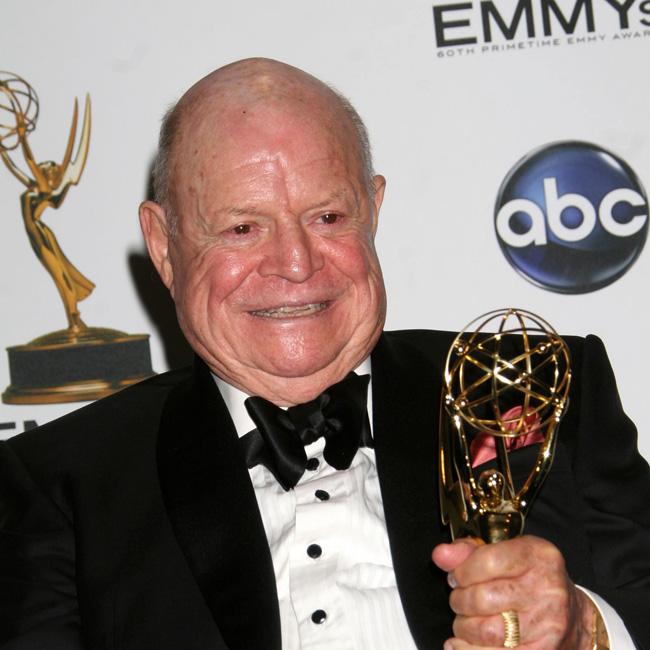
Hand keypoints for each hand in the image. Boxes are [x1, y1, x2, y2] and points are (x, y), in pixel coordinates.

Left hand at [432, 535, 594, 648]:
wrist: (576, 619)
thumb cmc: (532, 581)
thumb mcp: (507, 554)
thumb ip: (469, 552)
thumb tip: (440, 555)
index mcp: (538, 556)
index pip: (488, 560)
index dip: (462, 571)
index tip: (456, 577)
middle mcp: (547, 589)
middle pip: (483, 598)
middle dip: (459, 601)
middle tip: (459, 601)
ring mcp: (548, 625)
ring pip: (487, 631)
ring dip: (464, 628)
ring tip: (464, 622)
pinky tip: (459, 644)